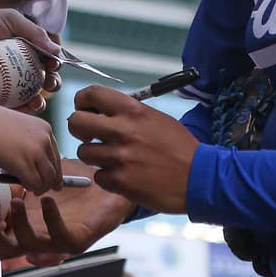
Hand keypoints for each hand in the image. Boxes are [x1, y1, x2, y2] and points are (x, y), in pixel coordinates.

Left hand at [0, 10, 60, 105]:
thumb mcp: (9, 19)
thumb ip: (34, 32)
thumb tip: (58, 51)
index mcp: (25, 46)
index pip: (48, 56)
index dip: (55, 62)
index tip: (54, 63)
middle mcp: (19, 65)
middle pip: (44, 77)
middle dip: (53, 81)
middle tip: (49, 80)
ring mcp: (9, 83)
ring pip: (32, 95)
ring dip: (42, 98)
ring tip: (40, 96)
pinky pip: (14, 107)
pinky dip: (24, 110)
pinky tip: (28, 106)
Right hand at [0, 108, 62, 194]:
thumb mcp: (20, 128)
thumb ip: (31, 142)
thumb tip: (34, 162)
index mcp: (46, 130)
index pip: (56, 157)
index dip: (54, 171)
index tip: (52, 181)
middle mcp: (45, 140)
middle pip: (55, 170)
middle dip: (48, 182)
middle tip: (39, 189)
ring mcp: (36, 152)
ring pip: (47, 179)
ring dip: (39, 187)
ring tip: (30, 188)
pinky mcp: (24, 164)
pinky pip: (35, 184)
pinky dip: (29, 188)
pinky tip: (22, 185)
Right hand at [0, 160, 133, 262]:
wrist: (110, 187)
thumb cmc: (76, 182)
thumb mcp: (43, 178)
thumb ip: (21, 180)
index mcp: (28, 228)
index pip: (0, 242)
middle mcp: (40, 240)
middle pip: (9, 251)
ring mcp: (58, 244)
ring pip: (31, 245)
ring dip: (20, 226)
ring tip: (16, 202)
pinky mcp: (78, 241)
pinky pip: (61, 236)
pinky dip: (51, 218)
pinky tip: (46, 200)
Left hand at [70, 86, 199, 213]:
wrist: (200, 178)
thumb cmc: (180, 147)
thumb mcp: (156, 118)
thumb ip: (129, 114)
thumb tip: (103, 111)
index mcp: (133, 111)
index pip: (91, 94)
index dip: (82, 101)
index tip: (86, 109)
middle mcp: (122, 131)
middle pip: (76, 122)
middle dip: (79, 128)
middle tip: (90, 135)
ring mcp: (119, 158)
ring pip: (83, 152)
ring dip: (95, 156)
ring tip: (113, 158)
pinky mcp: (120, 182)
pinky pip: (98, 176)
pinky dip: (108, 177)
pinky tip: (124, 175)